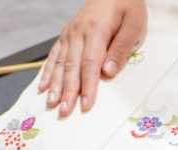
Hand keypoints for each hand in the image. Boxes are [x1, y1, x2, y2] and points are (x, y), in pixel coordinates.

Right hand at [38, 0, 146, 116]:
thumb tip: (107, 73)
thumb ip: (121, 49)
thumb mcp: (134, 25)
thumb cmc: (128, 6)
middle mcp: (78, 31)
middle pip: (72, 67)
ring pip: (60, 63)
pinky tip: (43, 87)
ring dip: (55, 86)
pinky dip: (48, 72)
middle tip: (64, 112)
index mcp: (96, 29)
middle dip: (67, 92)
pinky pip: (54, 55)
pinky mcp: (66, 35)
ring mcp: (69, 33)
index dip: (87, 87)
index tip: (85, 105)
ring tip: (51, 104)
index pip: (90, 64)